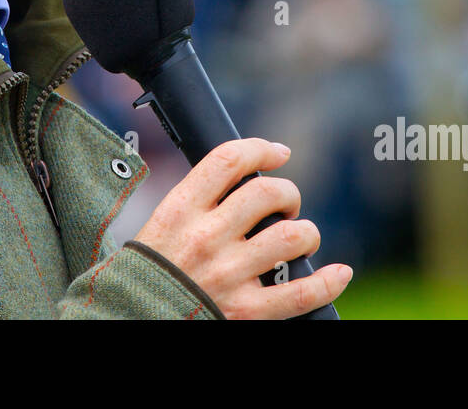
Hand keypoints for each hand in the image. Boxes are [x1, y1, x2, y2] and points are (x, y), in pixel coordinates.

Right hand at [133, 137, 352, 318]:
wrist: (127, 319)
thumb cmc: (146, 273)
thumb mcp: (160, 224)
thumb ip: (197, 203)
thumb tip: (245, 181)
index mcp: (181, 210)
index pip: (228, 160)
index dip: (261, 148)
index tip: (278, 153)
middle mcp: (206, 238)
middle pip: (266, 193)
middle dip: (287, 194)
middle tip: (286, 205)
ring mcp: (228, 275)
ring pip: (290, 237)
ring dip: (306, 232)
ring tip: (300, 236)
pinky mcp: (245, 312)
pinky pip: (299, 294)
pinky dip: (327, 282)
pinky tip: (339, 273)